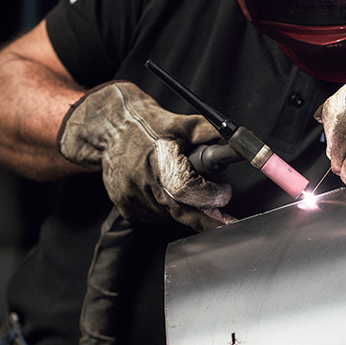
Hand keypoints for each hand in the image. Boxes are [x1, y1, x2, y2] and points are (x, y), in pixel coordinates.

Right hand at [57, 81, 232, 229]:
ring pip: (170, 216)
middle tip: (226, 221)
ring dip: (186, 208)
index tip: (224, 194)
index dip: (207, 194)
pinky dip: (168, 209)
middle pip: (180, 211)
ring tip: (188, 188)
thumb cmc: (147, 125)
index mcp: (157, 160)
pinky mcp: (127, 208)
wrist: (112, 130)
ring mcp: (132, 198)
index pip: (185, 187)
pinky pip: (157, 217)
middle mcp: (142, 182)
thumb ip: (207, 132)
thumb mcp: (179, 123)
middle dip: (207, 219)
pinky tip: (166, 192)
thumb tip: (234, 139)